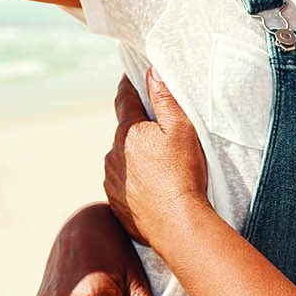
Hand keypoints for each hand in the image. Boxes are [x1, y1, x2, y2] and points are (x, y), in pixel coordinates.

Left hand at [103, 70, 208, 245]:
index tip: (130, 76)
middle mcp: (113, 155)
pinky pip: (124, 184)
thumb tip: (152, 70)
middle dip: (137, 127)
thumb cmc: (183, 175)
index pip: (124, 99)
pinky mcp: (116, 204)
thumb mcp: (181, 129)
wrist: (177, 225)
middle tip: (157, 129)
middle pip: (125, 132)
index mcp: (128, 132)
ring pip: (122, 159)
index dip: (129, 85)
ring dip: (135, 157)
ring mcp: (112, 181)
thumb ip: (165, 97)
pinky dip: (135, 181)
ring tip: (159, 165)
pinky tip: (153, 188)